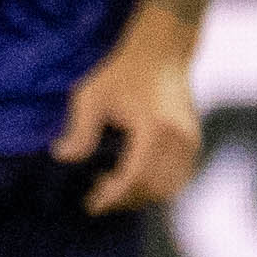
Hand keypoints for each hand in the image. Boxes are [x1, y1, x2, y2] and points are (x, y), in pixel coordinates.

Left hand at [53, 16, 206, 218]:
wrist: (162, 51)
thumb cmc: (123, 72)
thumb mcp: (92, 96)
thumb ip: (80, 130)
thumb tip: (63, 157)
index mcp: (154, 128)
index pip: (134, 177)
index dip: (111, 196)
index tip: (91, 204)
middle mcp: (178, 138)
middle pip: (153, 189)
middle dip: (124, 199)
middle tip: (97, 193)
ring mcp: (190, 141)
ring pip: (169, 188)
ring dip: (141, 195)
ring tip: (114, 185)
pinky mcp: (194, 141)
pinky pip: (179, 178)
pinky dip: (157, 186)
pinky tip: (134, 176)